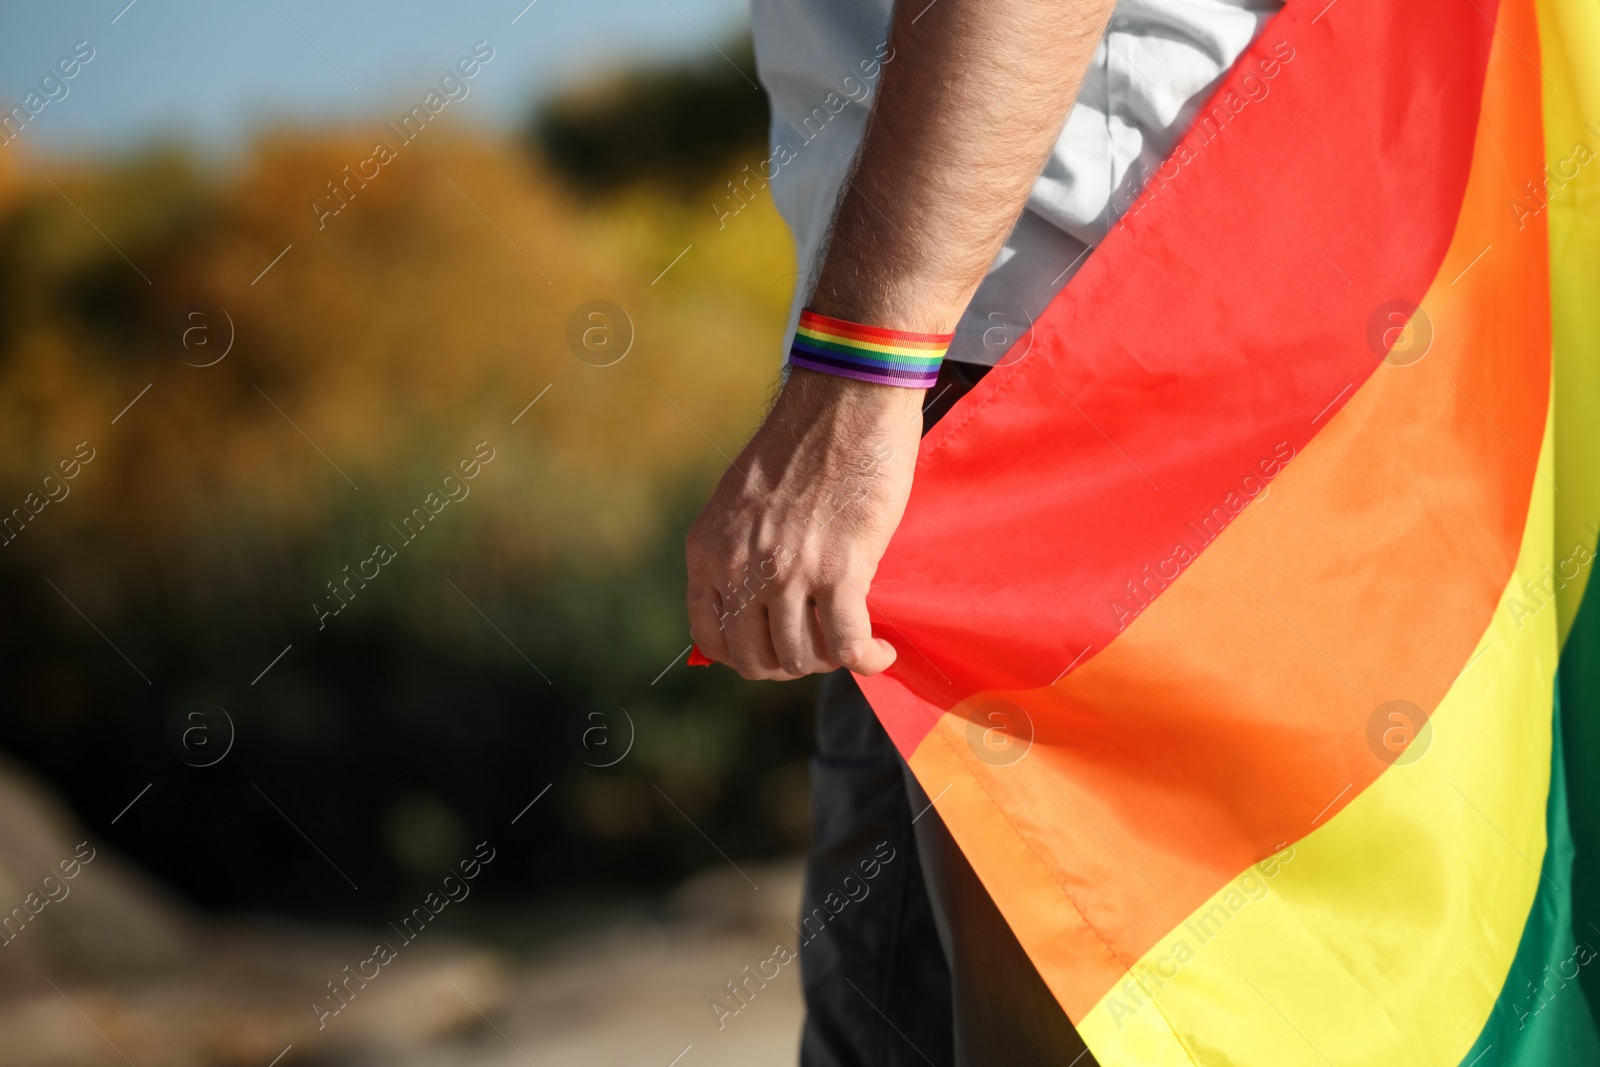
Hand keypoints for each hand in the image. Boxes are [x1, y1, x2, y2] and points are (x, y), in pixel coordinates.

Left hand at [685, 368, 922, 679]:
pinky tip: (881, 651)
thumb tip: (752, 600)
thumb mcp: (741, 500)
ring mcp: (789, 572)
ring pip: (803, 658)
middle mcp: (740, 566)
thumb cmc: (803, 444)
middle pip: (758, 658)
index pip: (711, 637)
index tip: (775, 648)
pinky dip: (868, 659)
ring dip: (832, 661)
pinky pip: (849, 644)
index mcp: (709, 549)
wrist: (845, 402)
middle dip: (791, 664)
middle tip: (820, 647)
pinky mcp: (841, 570)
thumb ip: (737, 550)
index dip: (747, 656)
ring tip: (854, 643)